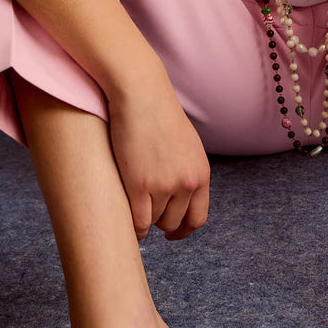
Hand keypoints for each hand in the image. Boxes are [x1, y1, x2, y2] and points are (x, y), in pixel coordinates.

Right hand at [108, 65, 210, 240]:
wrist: (142, 94)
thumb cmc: (158, 114)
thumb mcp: (186, 144)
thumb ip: (186, 169)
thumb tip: (179, 195)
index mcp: (201, 172)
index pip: (198, 218)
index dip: (183, 231)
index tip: (171, 234)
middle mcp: (187, 182)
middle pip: (173, 222)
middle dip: (160, 223)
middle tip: (146, 213)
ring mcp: (164, 185)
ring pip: (153, 222)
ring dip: (143, 219)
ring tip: (133, 205)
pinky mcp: (139, 184)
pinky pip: (138, 222)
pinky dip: (133, 228)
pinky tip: (126, 220)